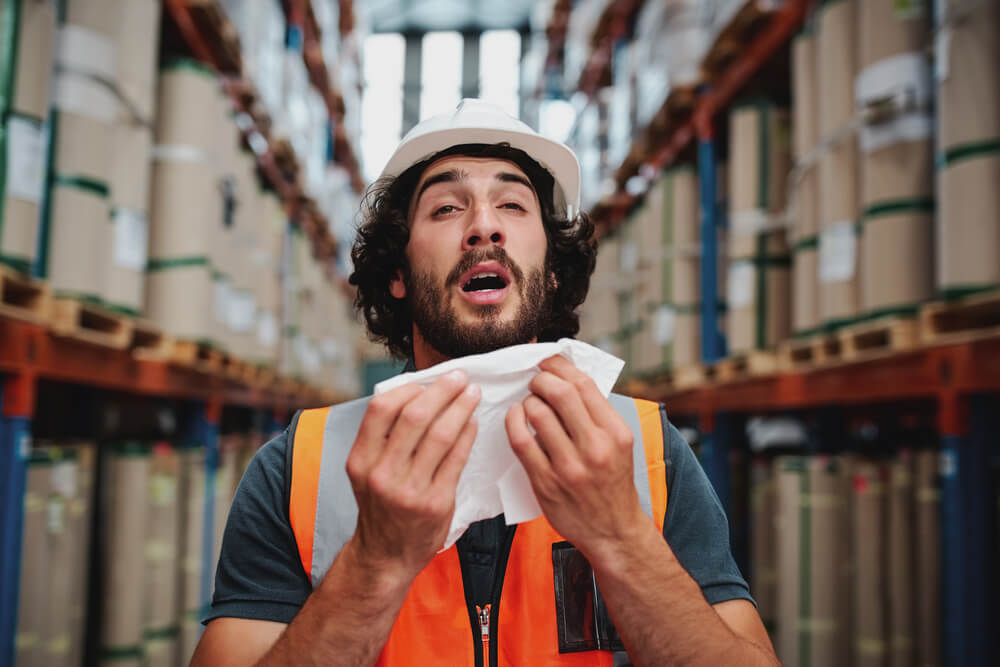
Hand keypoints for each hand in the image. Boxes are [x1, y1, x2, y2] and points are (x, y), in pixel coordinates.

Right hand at [345, 370, 479, 579]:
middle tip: (460, 378)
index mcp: (360, 460)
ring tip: (472, 394)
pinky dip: (467, 435)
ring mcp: (409, 490)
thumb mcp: (366, 471)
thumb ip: (382, 437)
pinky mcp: (436, 502)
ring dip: (461, 408)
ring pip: (440, 434)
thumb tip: (416, 392)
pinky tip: (473, 422)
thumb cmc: (381, 506)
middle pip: (415, 416)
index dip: (408, 387)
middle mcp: (381, 473)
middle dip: (442, 391)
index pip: (381, 408)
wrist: (386, 555)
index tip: (428, 381)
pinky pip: (457, 458)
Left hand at [505, 356, 648, 564]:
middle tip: (535, 382)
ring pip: (538, 413)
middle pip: (560, 393)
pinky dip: (513, 421)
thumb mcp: (619, 444)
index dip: (560, 366)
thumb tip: (567, 377)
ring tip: (529, 404)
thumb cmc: (613, 484)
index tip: (548, 362)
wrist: (613, 531)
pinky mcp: (546, 482)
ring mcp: (569, 466)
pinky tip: (515, 417)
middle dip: (541, 379)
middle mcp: (596, 447)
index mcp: (616, 432)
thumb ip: (597, 414)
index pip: (584, 384)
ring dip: (527, 401)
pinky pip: (521, 441)